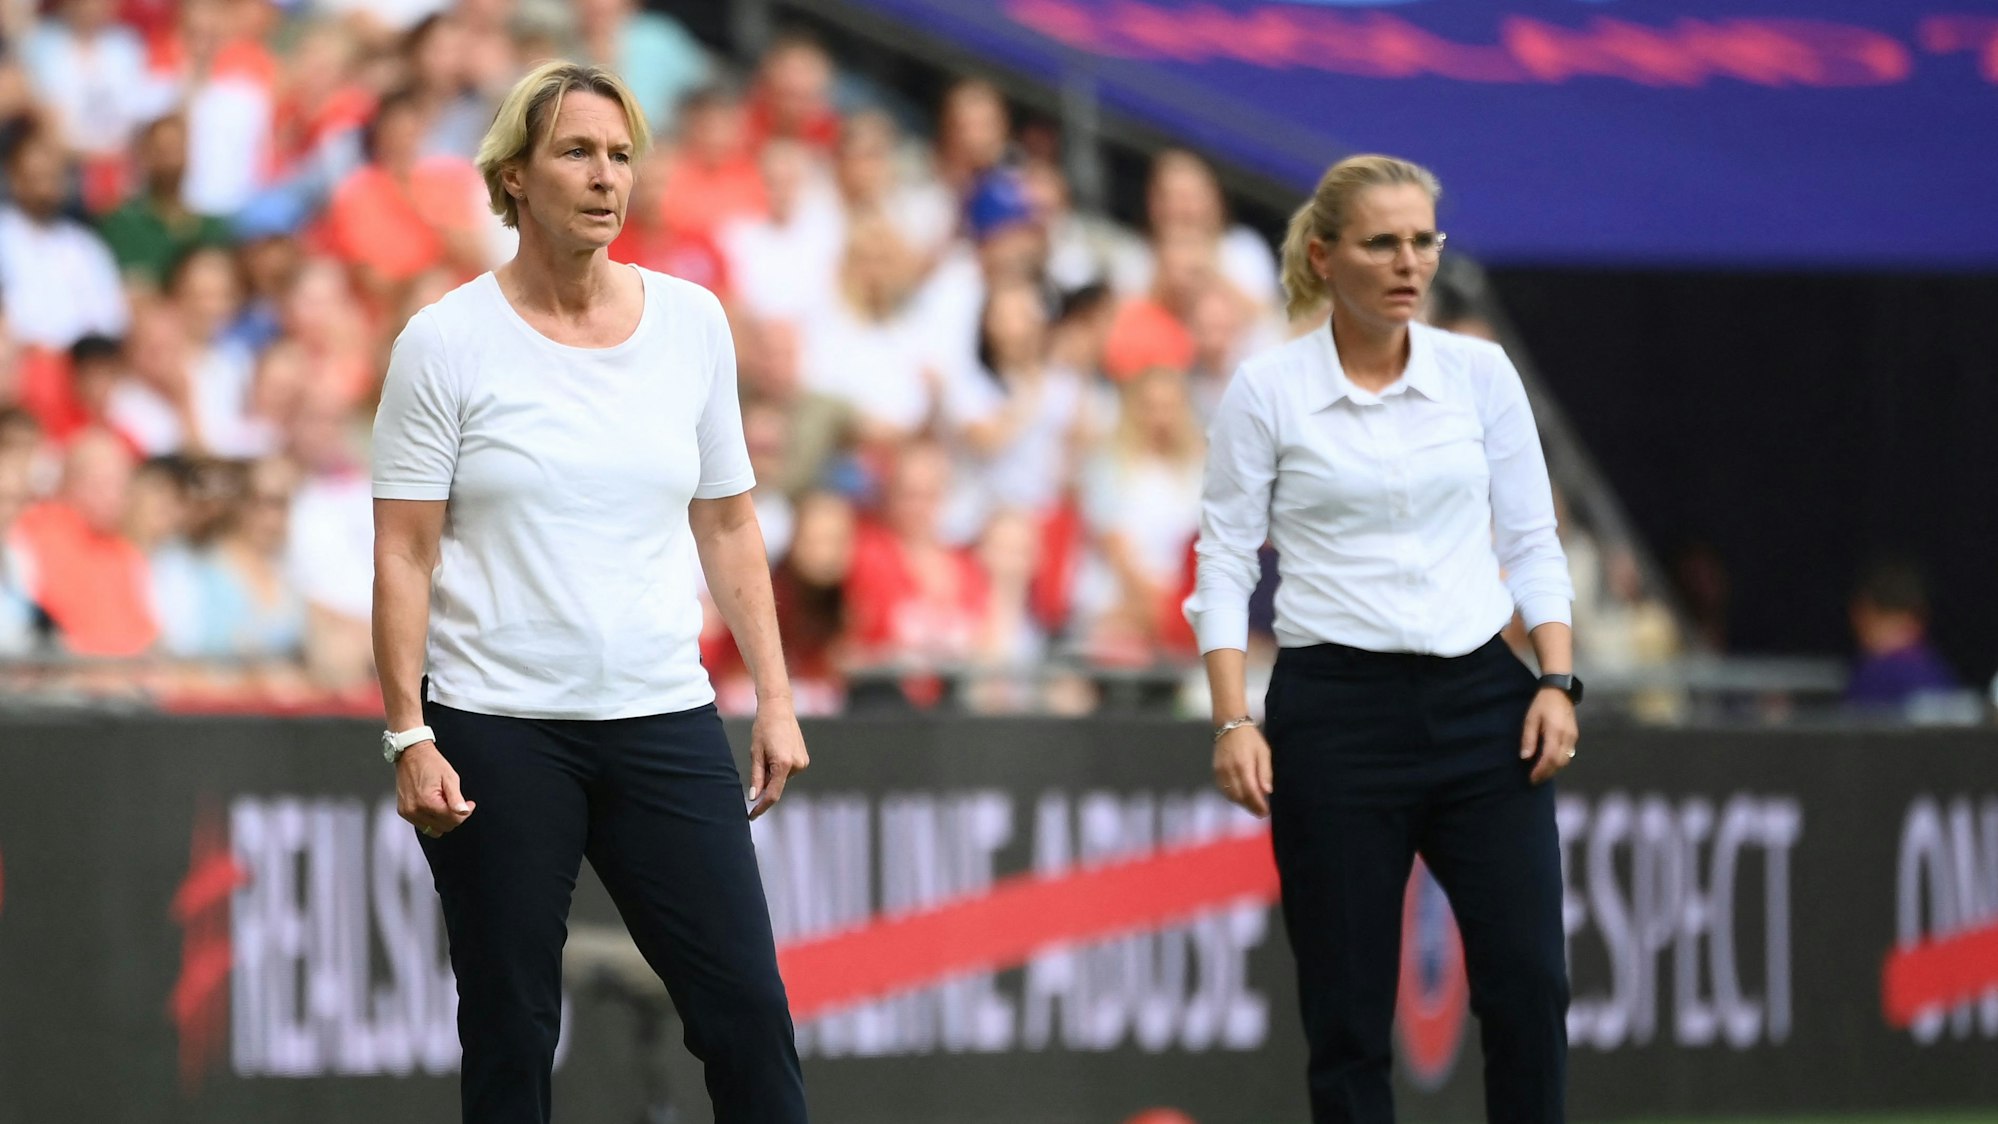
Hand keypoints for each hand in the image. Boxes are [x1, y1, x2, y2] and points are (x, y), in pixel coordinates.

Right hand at [396, 741, 474, 836]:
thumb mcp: (450, 778)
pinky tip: (433, 805)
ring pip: (432, 830)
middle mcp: (415, 810)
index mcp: (427, 802)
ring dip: (442, 820)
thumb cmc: (430, 762)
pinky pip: (421, 824)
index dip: (464, 813)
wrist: (411, 754)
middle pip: (443, 827)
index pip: (452, 820)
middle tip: (457, 803)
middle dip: (454, 817)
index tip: (468, 804)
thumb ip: (456, 798)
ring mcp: (408, 812)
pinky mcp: (403, 811)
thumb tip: (463, 812)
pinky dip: (430, 819)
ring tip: (444, 803)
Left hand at [748, 700, 809, 819]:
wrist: (779, 709)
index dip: (761, 807)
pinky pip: (788, 771)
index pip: (772, 794)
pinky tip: (776, 750)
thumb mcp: (755, 753)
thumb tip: (754, 797)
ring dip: (772, 773)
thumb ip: (756, 777)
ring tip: (768, 751)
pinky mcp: (804, 759)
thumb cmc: (763, 729)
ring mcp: (803, 763)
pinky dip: (779, 768)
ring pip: (782, 778)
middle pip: (777, 785)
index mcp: (783, 764)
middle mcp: (797, 766)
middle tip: (759, 759)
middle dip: (765, 781)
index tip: (751, 816)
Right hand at [1212, 723, 1272, 817]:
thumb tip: (1267, 792)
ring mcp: (1221, 772)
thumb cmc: (1251, 738)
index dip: (1258, 804)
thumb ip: (1265, 772)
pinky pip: (1223, 790)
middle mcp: (1230, 771)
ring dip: (1242, 804)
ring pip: (1230, 795)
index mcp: (1244, 765)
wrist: (1230, 726)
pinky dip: (1232, 797)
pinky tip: (1241, 798)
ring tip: (1252, 807)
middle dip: (1250, 807)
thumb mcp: (1263, 752)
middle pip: (1240, 797)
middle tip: (1260, 813)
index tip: (1265, 812)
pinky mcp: (1215, 771)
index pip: (1251, 792)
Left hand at [1521, 689, 1579, 784]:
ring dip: (1553, 769)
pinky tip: (1549, 762)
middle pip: (1559, 762)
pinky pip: (1568, 754)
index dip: (1541, 770)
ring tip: (1540, 773)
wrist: (1559, 690)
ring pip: (1565, 760)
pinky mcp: (1574, 735)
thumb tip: (1525, 757)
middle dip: (1547, 773)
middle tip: (1534, 780)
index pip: (1550, 758)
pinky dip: (1558, 762)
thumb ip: (1528, 739)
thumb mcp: (1530, 719)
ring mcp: (1573, 736)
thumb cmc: (1542, 704)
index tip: (1531, 778)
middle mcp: (1567, 736)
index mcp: (1555, 732)